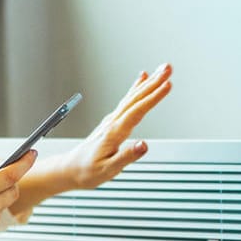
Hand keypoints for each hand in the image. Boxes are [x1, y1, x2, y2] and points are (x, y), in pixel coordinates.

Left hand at [58, 62, 172, 189]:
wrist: (71, 169)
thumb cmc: (88, 171)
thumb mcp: (108, 170)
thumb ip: (126, 157)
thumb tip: (143, 145)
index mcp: (114, 133)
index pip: (137, 111)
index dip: (153, 98)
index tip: (166, 85)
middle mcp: (113, 122)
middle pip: (136, 98)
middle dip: (154, 82)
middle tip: (168, 69)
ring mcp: (112, 120)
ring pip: (133, 97)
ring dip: (148, 83)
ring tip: (161, 70)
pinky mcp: (113, 121)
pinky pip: (128, 101)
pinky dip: (136, 88)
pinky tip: (142, 80)